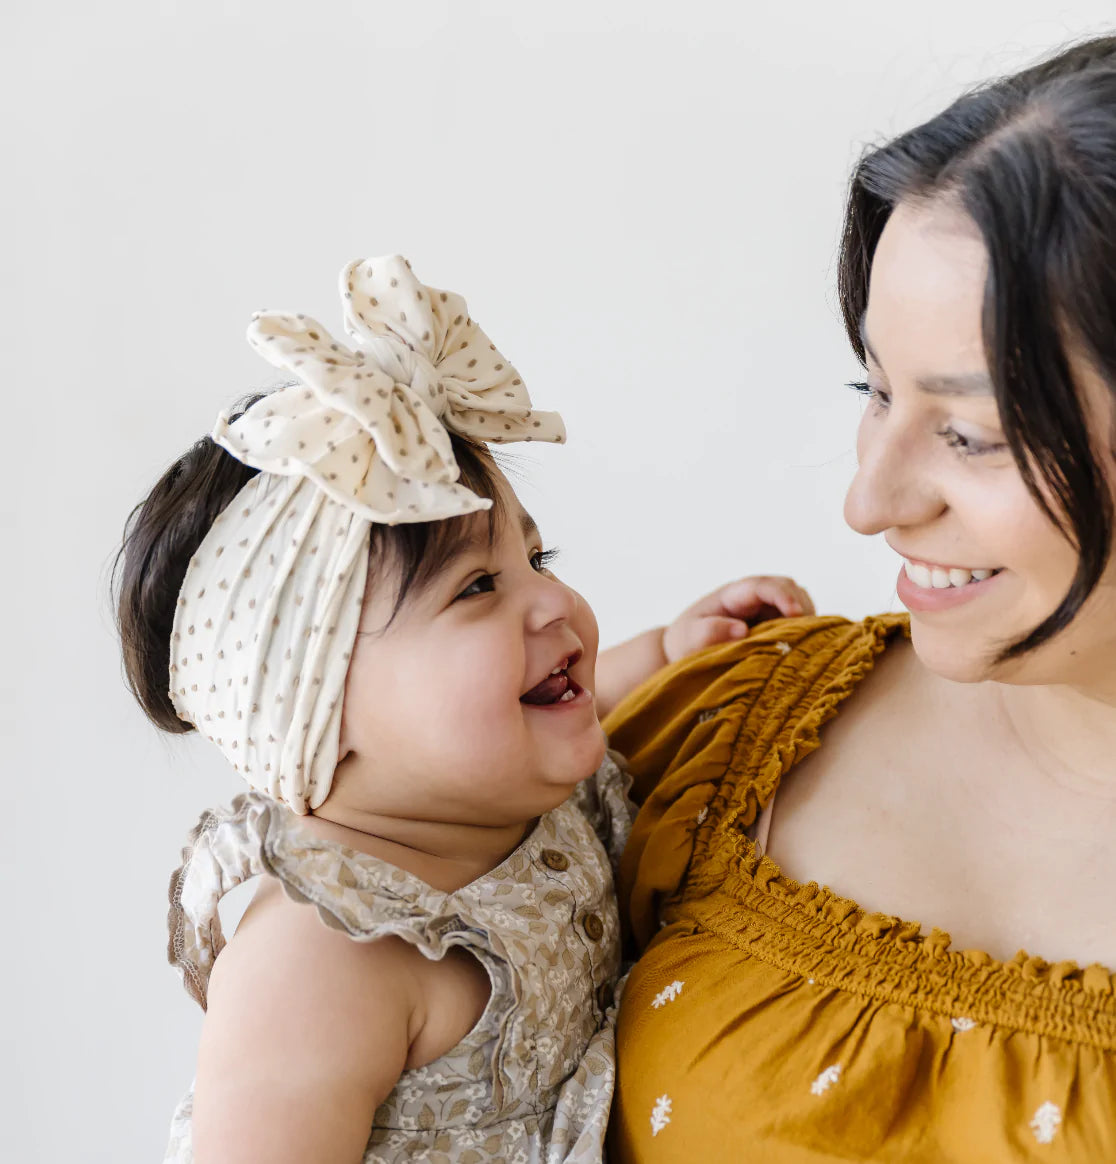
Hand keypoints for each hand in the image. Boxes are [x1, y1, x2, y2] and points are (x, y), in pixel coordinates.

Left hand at [662, 576, 814, 662]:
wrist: (686, 651)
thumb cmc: (686, 642)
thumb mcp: (689, 639)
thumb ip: (709, 632)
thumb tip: (742, 630)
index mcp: (733, 595)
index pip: (762, 586)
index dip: (782, 596)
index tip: (796, 613)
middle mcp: (754, 598)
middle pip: (788, 588)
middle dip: (801, 606)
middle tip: (807, 633)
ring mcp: (766, 610)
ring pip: (798, 603)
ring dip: (807, 620)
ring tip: (806, 642)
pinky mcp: (774, 625)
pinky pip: (798, 623)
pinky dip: (805, 632)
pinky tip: (803, 648)